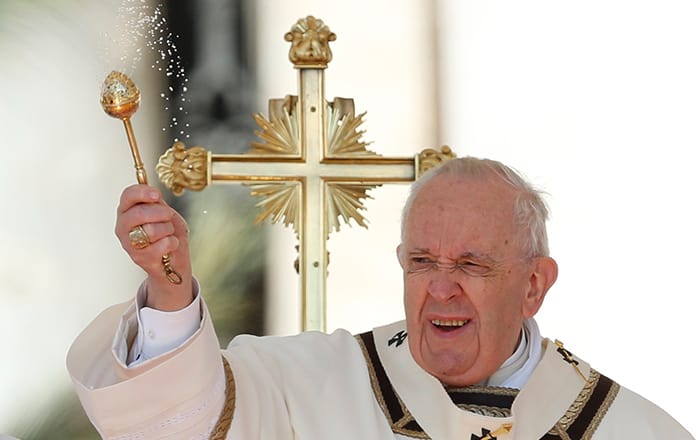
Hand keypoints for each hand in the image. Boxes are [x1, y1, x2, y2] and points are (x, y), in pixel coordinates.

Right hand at [115, 184, 193, 310]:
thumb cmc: (166, 233)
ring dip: (168, 229)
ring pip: (152, 230)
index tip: (157, 195)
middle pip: (140, 213)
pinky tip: (169, 245)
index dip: (143, 193)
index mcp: (127, 211)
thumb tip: (153, 193)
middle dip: (161, 213)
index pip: (127, 196)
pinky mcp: (141, 258)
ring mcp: (129, 244)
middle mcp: (123, 227)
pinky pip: (162, 244)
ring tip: (167, 233)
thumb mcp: (163, 211)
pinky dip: (172, 243)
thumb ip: (156, 202)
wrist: (174, 259)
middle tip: (168, 217)